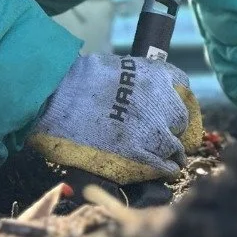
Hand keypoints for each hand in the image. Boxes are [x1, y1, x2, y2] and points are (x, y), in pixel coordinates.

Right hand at [27, 53, 202, 184]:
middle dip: (173, 128)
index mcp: (154, 75)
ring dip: (172, 152)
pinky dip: (166, 169)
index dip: (176, 101)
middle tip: (163, 135)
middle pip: (180, 119)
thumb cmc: (77, 79)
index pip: (181, 87)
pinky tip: (164, 170)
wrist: (55, 95)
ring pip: (174, 145)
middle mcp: (159, 101)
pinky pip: (163, 166)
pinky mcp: (138, 154)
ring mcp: (151, 130)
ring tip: (168, 158)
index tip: (170, 110)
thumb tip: (141, 91)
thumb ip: (134, 79)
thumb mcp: (115, 66)